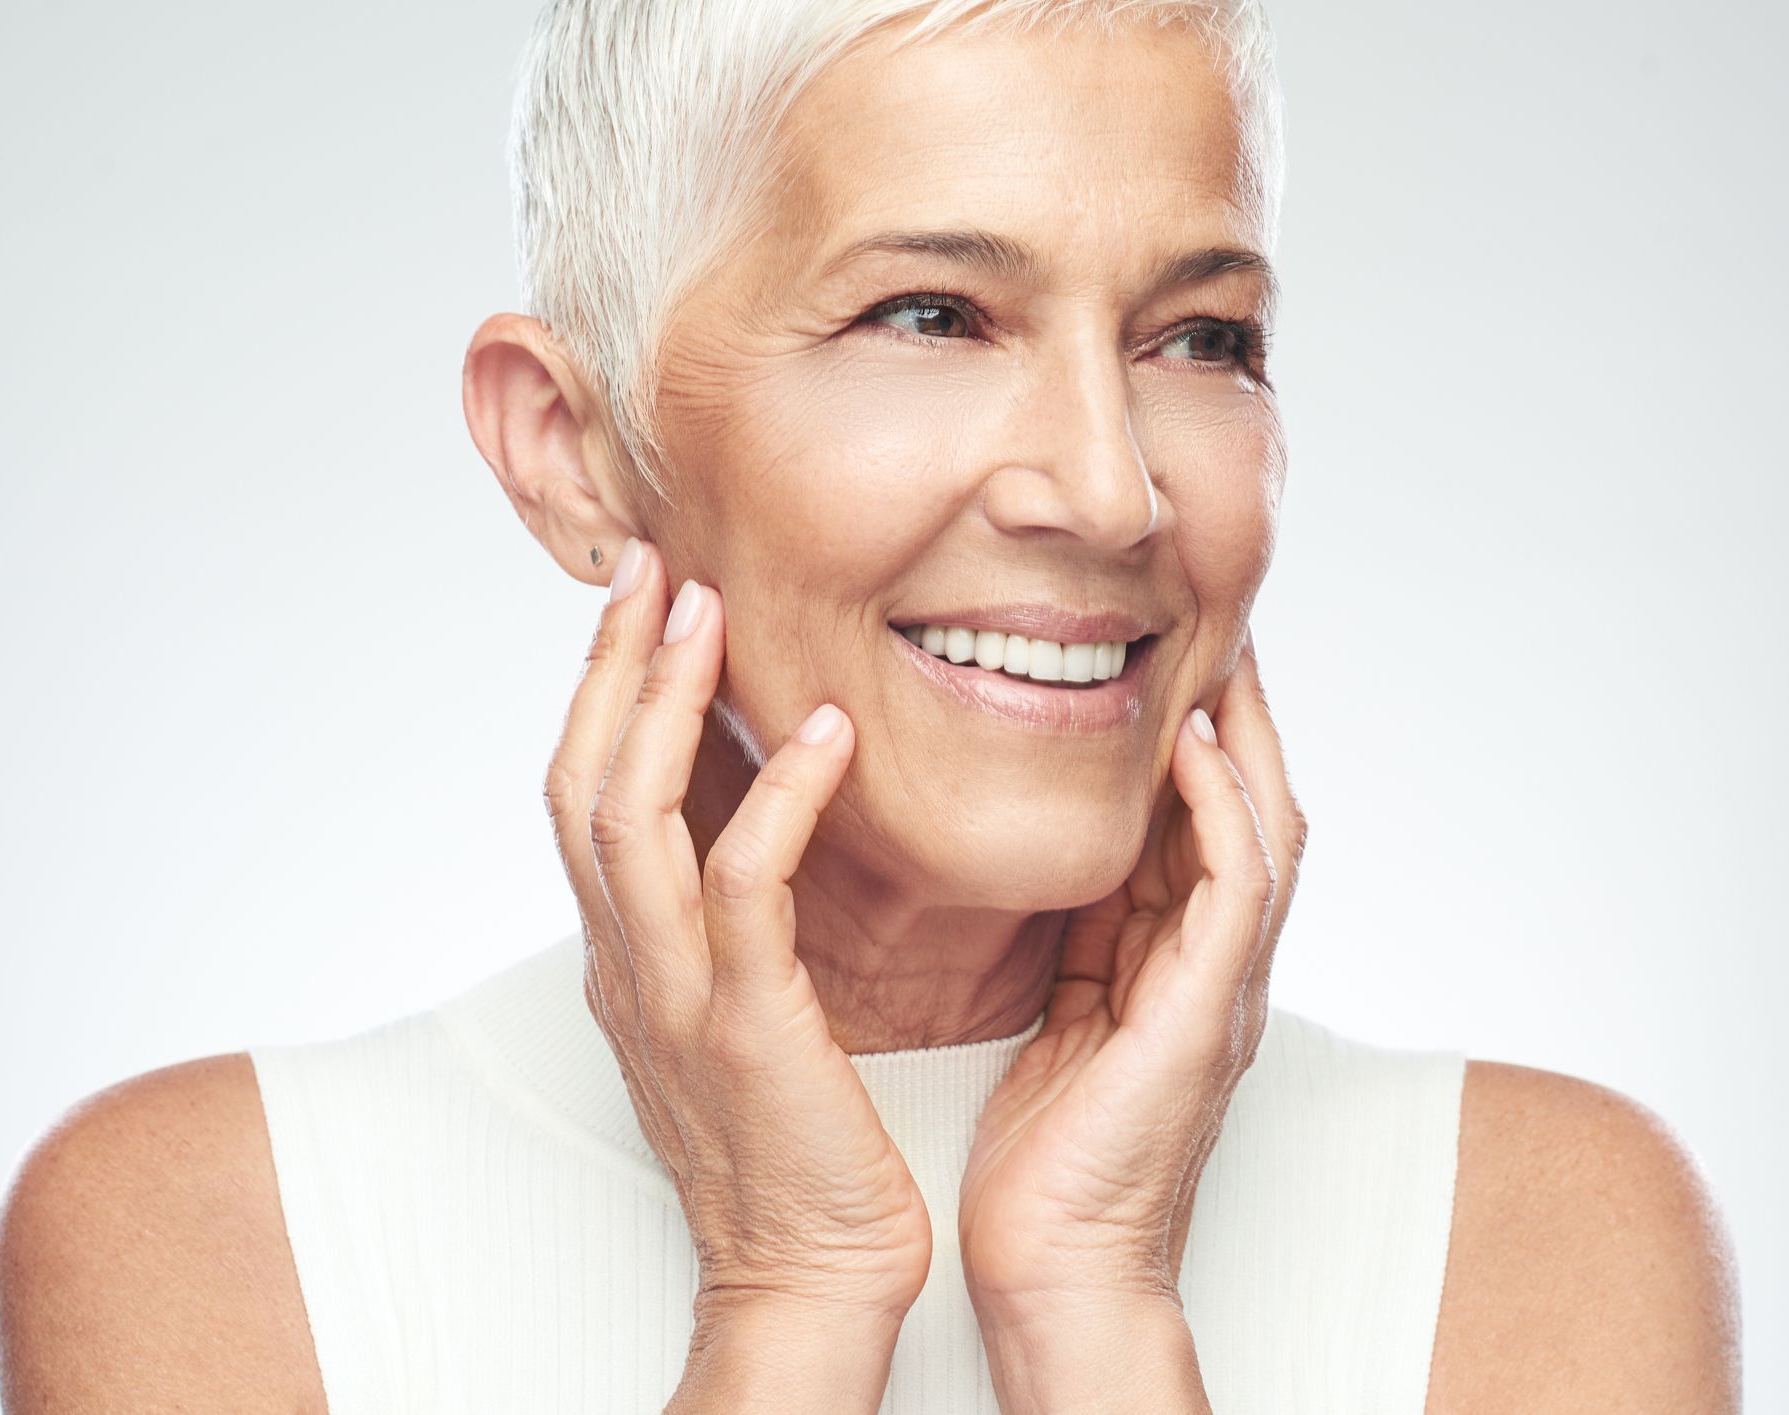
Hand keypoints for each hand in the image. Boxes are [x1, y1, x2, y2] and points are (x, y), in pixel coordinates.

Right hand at [542, 537, 932, 1328]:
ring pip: (631, 815)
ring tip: (705, 609)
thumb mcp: (730, 1016)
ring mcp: (672, 995)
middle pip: (580, 782)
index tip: (643, 605)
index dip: (602, 694)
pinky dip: (779, 797)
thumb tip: (746, 826)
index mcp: (624, 961)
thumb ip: (718, 925)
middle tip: (653, 568)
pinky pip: (742, 886)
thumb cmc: (789, 1153)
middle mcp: (627, 967)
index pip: (582, 798)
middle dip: (611, 666)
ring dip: (664, 701)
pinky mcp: (742, 1025)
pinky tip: (823, 733)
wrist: (804, 1283)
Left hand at [957, 632, 1306, 1315]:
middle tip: (1216, 625)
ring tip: (1223, 652)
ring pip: (1265, 833)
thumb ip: (1073, 941)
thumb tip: (1045, 861)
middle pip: (1252, 811)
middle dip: (1240, 717)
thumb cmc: (1046, 1163)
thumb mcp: (1060, 1019)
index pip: (1203, 826)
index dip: (1196, 741)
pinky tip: (1194, 746)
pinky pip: (1237, 891)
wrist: (1055, 1271)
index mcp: (1176, 968)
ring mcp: (1222, 993)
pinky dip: (1224, 812)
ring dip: (1248, 739)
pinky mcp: (1205, 1018)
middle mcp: (1215, 971)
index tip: (1165, 659)